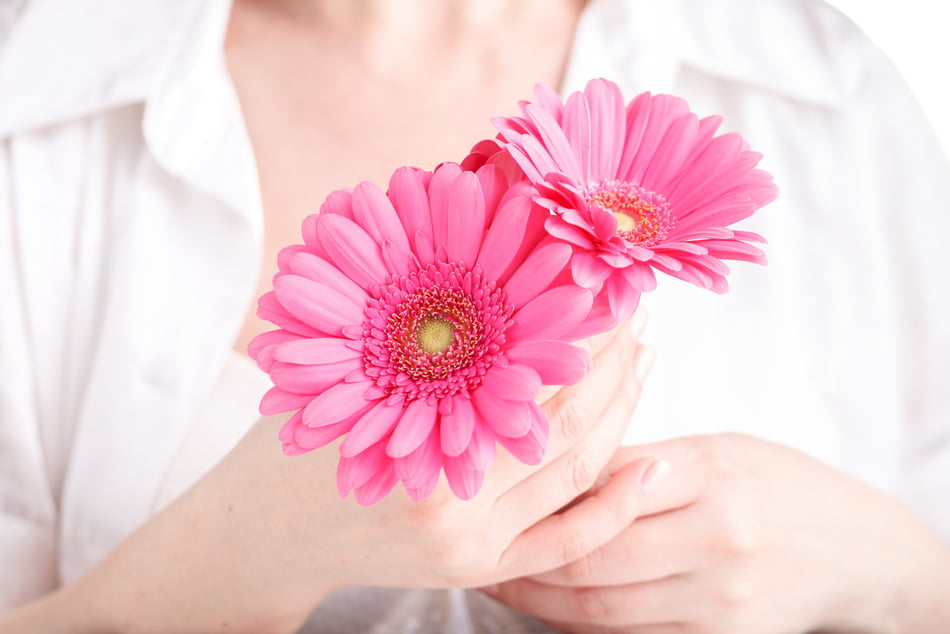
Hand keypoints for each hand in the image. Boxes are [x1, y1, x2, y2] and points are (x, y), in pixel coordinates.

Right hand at [17, 316, 656, 633]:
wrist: (258, 540)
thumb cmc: (290, 442)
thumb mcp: (333, 370)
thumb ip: (405, 321)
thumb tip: (465, 218)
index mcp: (409, 446)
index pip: (526, 374)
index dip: (575, 324)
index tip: (599, 278)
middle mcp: (450, 505)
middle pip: (565, 422)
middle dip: (609, 358)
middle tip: (632, 308)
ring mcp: (471, 546)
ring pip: (577, 473)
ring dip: (622, 409)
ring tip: (641, 356)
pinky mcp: (481, 569)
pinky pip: (568, 543)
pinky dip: (616, 506)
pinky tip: (653, 465)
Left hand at [490, 433, 949, 633]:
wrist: (856, 548)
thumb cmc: (777, 484)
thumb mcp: (716, 450)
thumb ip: (640, 461)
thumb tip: (556, 468)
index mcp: (712, 475)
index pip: (603, 490)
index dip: (542, 501)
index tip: (500, 501)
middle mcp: (718, 540)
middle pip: (593, 559)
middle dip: (528, 563)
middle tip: (486, 554)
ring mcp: (722, 600)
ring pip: (604, 609)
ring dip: (544, 601)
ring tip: (505, 583)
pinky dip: (585, 627)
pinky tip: (556, 609)